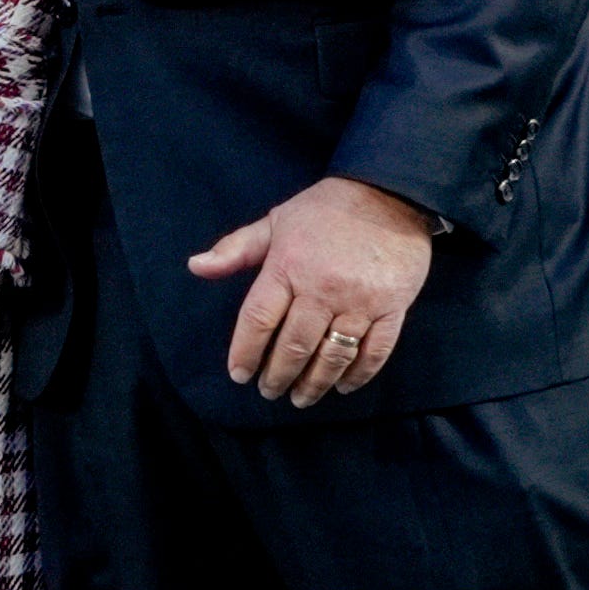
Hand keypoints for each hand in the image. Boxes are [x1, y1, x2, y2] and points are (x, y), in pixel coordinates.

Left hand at [190, 175, 436, 406]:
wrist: (391, 192)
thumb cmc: (326, 209)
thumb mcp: (276, 222)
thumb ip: (235, 249)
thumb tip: (195, 266)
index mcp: (288, 266)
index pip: (259, 319)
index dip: (245, 351)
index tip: (239, 375)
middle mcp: (323, 288)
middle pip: (294, 346)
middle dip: (278, 375)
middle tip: (269, 392)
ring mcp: (360, 301)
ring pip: (332, 356)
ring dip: (314, 383)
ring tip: (301, 398)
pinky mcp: (393, 307)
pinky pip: (374, 351)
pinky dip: (358, 375)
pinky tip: (342, 387)